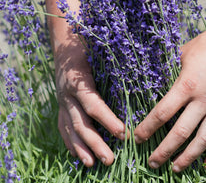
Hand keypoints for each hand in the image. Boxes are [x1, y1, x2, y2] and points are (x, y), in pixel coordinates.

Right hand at [54, 40, 126, 166]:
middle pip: (80, 122)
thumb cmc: (89, 43)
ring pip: (70, 128)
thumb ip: (118, 61)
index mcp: (78, 79)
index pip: (93, 104)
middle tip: (110, 159)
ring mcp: (61, 100)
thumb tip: (144, 72)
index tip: (124, 134)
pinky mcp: (60, 105)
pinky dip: (70, 143)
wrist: (64, 41)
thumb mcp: (101, 49)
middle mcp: (66, 92)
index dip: (107, 120)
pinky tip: (79, 157)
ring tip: (92, 165)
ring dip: (81, 148)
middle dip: (95, 143)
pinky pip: (63, 127)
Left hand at [134, 22, 205, 171]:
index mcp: (187, 84)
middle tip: (151, 162)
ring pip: (203, 139)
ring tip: (175, 168)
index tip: (137, 138)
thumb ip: (168, 70)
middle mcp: (204, 99)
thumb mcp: (182, 53)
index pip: (162, 113)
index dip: (147, 128)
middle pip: (180, 132)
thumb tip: (149, 80)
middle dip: (164, 150)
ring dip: (188, 157)